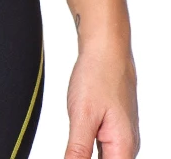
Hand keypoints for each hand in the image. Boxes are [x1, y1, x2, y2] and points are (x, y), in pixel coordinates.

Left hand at [65, 42, 139, 158]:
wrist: (106, 50)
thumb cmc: (98, 75)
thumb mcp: (82, 116)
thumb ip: (77, 150)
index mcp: (123, 148)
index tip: (72, 154)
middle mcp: (127, 146)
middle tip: (72, 146)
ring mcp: (122, 137)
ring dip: (86, 155)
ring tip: (77, 136)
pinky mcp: (114, 129)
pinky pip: (103, 149)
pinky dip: (90, 150)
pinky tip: (79, 142)